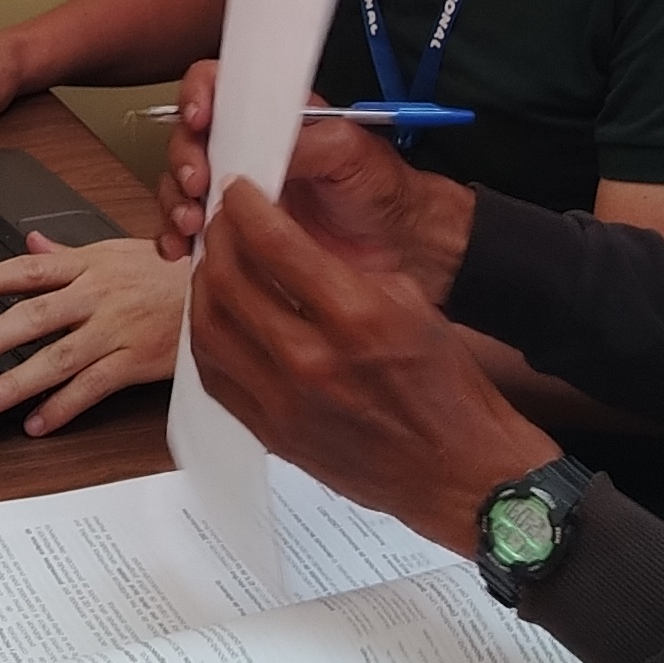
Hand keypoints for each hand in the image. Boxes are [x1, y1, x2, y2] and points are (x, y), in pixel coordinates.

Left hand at [0, 234, 187, 435]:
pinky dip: (63, 407)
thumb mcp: (120, 252)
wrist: (224, 292)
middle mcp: (99, 297)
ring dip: (16, 383)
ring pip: (58, 359)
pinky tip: (36, 423)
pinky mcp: (137, 362)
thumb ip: (71, 254)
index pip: (31, 271)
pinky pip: (93, 388)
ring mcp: (117, 331)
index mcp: (91, 266)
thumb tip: (32, 244)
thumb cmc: (172, 272)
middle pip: (35, 317)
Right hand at [163, 94, 475, 299]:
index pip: (220, 87)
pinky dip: (174, 238)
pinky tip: (181, 250)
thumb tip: (259, 149)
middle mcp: (248, 149)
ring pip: (180, 184)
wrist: (402, 252)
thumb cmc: (383, 193)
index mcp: (274, 116)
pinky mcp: (233, 236)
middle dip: (183, 158)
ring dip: (174, 200)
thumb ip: (304, 142)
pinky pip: (188, 232)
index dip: (199, 95)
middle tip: (198, 183)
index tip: (200, 119)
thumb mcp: (351, 152)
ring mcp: (237, 194)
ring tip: (192, 224)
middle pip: (189, 137)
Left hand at [191, 184, 555, 556]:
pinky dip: (208, 337)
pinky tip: (219, 316)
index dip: (245, 206)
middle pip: (230, 280)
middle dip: (219, 238)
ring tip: (215, 264)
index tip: (239, 191)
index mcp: (357, 316)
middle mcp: (312, 360)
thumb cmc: (446, 387)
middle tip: (223, 222)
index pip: (273, 243)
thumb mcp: (413, 303)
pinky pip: (216, 376)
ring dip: (204, 285)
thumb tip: (290, 240)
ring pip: (210, 327)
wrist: (459, 471)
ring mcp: (285, 403)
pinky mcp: (273, 434)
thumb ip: (348, 270)